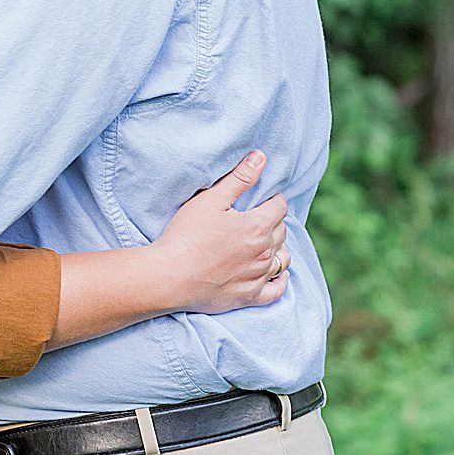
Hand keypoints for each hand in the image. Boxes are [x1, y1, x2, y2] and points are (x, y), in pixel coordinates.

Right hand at [153, 150, 291, 314]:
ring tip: (267, 243)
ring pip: (282, 259)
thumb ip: (239, 178)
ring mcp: (258, 277)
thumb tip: (261, 158)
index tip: (264, 196)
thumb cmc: (187, 235)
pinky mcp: (249, 297)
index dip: (273, 198)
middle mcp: (264, 253)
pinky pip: (277, 291)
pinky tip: (277, 274)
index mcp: (257, 227)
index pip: (278, 207)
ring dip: (279, 248)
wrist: (171, 276)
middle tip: (259, 216)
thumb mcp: (211, 199)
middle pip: (281, 232)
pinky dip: (281, 281)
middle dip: (273, 221)